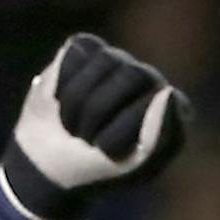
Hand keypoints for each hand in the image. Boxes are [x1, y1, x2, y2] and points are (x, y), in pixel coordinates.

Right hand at [0, 33, 190, 219]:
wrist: (46, 165)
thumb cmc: (94, 170)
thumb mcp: (128, 167)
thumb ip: (158, 137)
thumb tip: (168, 92)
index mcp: (173, 111)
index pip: (155, 103)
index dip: (119, 133)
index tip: (107, 155)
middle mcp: (149, 80)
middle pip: (131, 73)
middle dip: (97, 112)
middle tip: (86, 138)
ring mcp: (119, 62)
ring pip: (102, 60)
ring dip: (76, 101)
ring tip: (75, 123)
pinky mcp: (87, 49)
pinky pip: (75, 54)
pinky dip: (60, 82)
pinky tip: (62, 100)